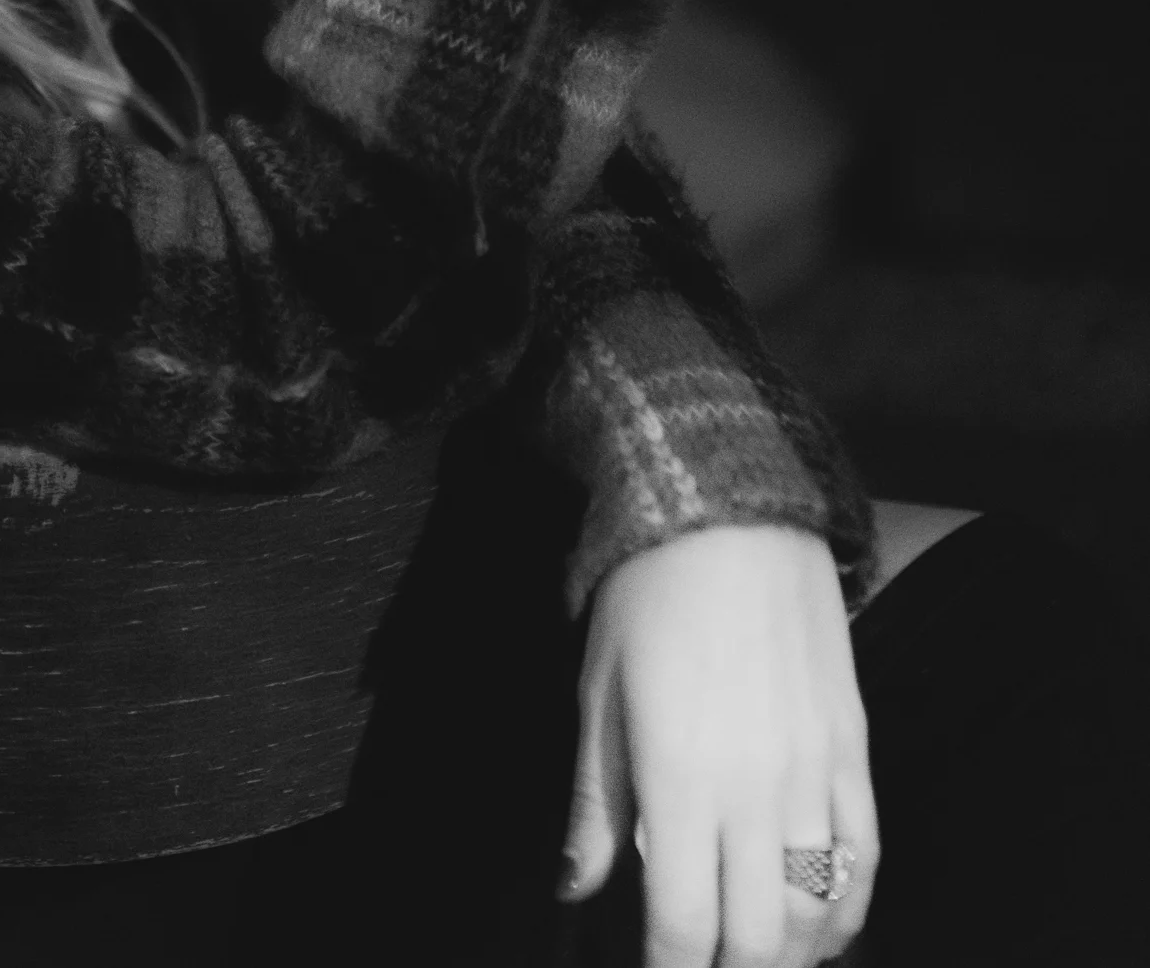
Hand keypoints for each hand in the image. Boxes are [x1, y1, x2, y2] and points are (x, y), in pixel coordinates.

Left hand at [563, 524, 878, 966]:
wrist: (732, 515)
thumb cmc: (646, 598)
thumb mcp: (598, 695)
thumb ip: (592, 803)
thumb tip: (572, 886)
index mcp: (682, 782)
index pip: (684, 926)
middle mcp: (758, 794)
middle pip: (758, 939)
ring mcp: (817, 777)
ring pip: (817, 913)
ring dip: (787, 955)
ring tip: (753, 960)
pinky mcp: (854, 752)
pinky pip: (865, 860)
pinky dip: (846, 913)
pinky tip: (821, 934)